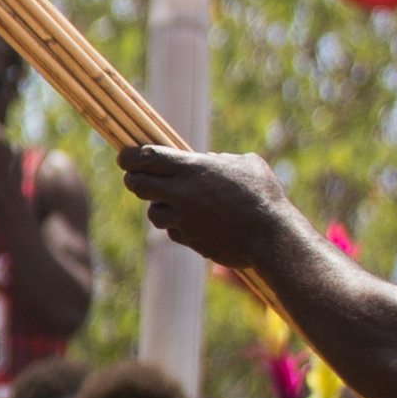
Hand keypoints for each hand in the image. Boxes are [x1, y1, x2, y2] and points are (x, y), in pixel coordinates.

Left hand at [117, 146, 296, 271]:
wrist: (273, 237)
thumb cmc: (265, 196)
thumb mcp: (246, 164)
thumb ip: (220, 160)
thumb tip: (207, 160)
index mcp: (193, 169)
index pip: (146, 158)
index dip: (128, 157)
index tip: (123, 157)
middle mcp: (182, 194)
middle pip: (137, 185)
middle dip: (133, 180)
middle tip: (136, 178)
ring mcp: (184, 220)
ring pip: (153, 213)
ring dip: (158, 206)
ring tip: (173, 203)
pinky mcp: (190, 240)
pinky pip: (173, 232)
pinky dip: (177, 226)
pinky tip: (192, 222)